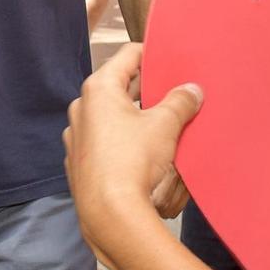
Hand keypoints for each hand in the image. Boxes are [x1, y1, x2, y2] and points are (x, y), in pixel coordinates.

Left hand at [63, 44, 202, 269]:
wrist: (110, 214)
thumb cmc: (133, 162)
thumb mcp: (165, 125)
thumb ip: (180, 101)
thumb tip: (192, 90)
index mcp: (98, 89)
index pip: (128, 55)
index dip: (152, 54)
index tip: (171, 59)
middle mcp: (81, 108)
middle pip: (118, 86)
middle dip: (146, 89)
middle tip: (173, 92)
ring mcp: (76, 136)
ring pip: (110, 116)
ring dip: (134, 116)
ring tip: (162, 124)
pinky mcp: (79, 162)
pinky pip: (103, 140)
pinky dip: (121, 139)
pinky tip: (141, 151)